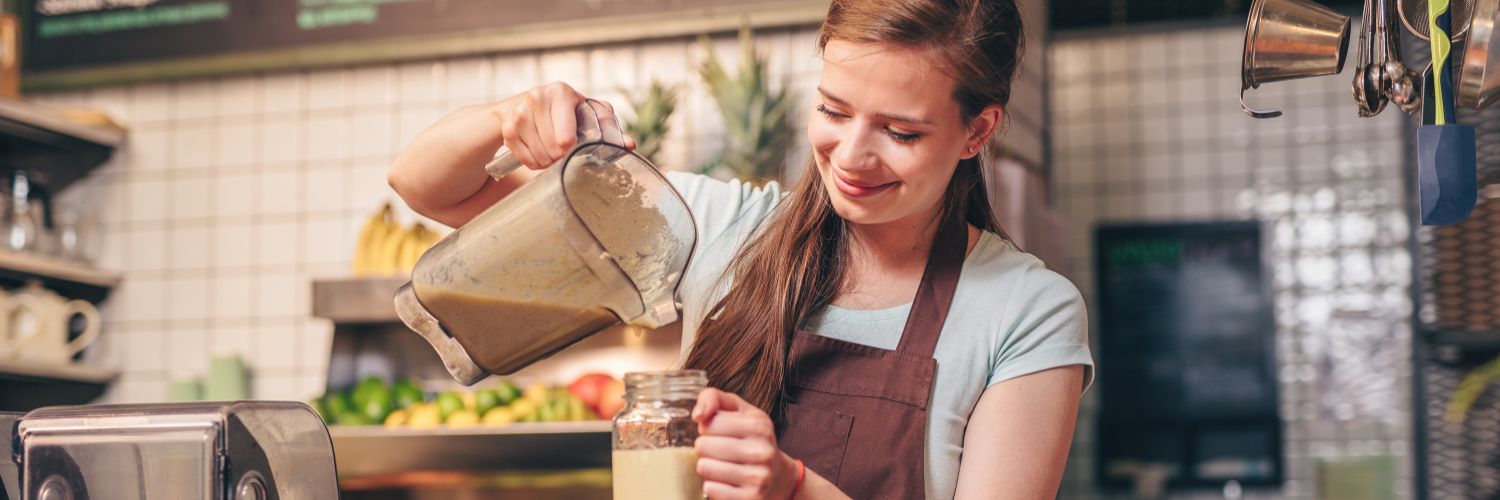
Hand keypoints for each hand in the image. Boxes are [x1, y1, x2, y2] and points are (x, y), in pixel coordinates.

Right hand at [489, 82, 635, 169]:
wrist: (523, 104)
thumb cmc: (565, 111)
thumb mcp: (587, 113)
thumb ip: (609, 128)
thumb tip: (630, 145)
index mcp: (561, 91)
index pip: (567, 138)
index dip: (573, 150)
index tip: (575, 148)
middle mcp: (537, 97)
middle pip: (555, 150)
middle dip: (563, 157)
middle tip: (565, 151)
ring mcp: (519, 112)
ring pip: (541, 157)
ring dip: (550, 162)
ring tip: (553, 151)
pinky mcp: (507, 128)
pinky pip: (526, 159)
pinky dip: (535, 163)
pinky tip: (539, 152)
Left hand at [693, 388, 800, 499]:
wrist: (777, 475)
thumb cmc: (751, 438)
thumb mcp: (739, 410)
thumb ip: (714, 398)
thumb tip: (698, 414)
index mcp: (759, 425)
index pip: (708, 423)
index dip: (707, 427)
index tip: (718, 432)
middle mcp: (762, 451)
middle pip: (702, 446)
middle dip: (705, 447)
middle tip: (719, 450)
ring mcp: (758, 478)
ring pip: (704, 468)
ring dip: (707, 466)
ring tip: (722, 464)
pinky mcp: (750, 498)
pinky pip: (710, 489)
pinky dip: (713, 485)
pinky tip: (726, 480)